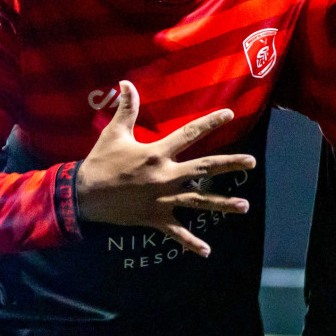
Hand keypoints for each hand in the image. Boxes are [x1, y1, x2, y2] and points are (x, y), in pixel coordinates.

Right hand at [75, 81, 255, 256]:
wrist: (82, 195)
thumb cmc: (100, 162)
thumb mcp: (114, 134)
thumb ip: (126, 108)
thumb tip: (125, 83)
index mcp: (157, 153)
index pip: (189, 134)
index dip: (210, 122)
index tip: (230, 114)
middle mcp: (165, 176)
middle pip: (204, 168)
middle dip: (230, 165)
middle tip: (253, 162)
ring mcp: (162, 198)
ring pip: (198, 201)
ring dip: (222, 205)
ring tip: (244, 206)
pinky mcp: (155, 217)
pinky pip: (177, 232)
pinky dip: (191, 243)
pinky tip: (207, 252)